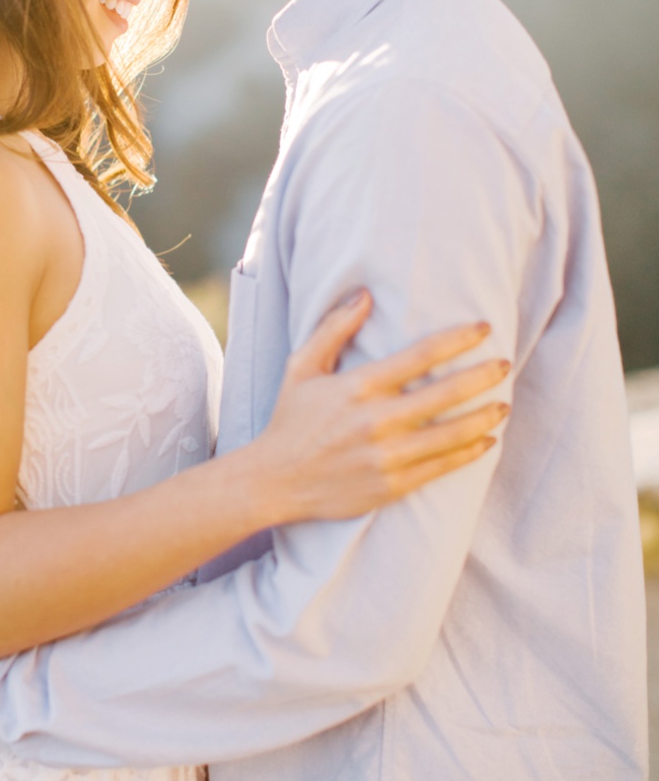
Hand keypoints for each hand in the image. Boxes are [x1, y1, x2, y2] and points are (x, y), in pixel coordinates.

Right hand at [241, 290, 510, 525]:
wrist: (275, 481)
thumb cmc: (290, 420)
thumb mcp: (301, 368)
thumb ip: (333, 329)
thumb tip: (365, 295)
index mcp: (357, 387)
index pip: (420, 356)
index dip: (458, 340)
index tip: (483, 328)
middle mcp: (375, 421)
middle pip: (446, 393)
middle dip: (483, 376)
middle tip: (504, 364)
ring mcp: (386, 456)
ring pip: (452, 433)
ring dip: (484, 417)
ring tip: (503, 405)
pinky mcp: (393, 485)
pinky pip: (442, 466)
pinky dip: (469, 452)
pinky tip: (486, 440)